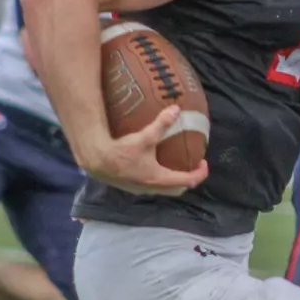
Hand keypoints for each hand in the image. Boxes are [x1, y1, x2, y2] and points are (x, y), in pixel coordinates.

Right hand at [78, 104, 208, 196]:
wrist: (97, 161)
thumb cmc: (121, 152)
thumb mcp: (144, 137)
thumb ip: (161, 124)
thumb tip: (176, 109)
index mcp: (159, 179)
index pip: (188, 181)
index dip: (200, 173)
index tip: (203, 162)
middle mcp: (152, 188)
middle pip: (177, 189)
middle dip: (188, 178)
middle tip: (191, 163)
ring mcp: (141, 190)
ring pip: (164, 189)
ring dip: (173, 179)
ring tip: (175, 163)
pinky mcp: (132, 187)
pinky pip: (152, 186)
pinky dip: (160, 178)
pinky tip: (154, 164)